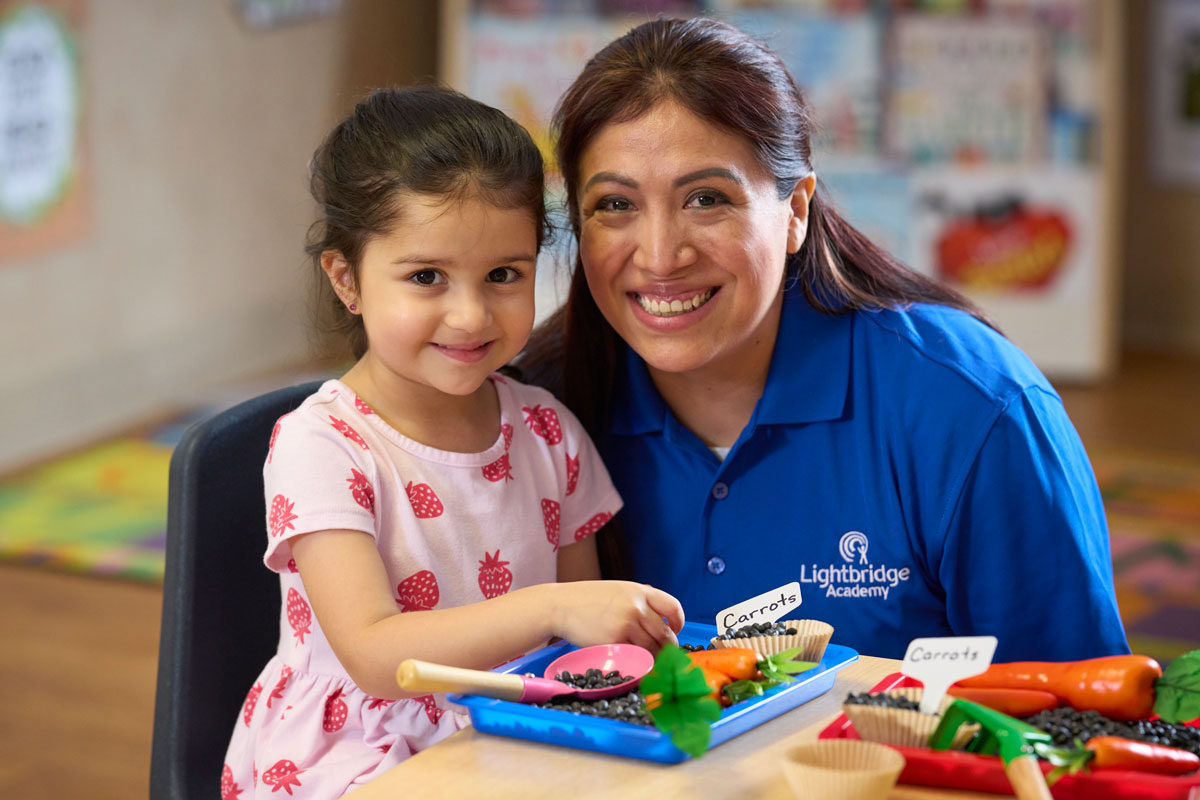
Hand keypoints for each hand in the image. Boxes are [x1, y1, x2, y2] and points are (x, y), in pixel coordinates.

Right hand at [549, 581, 684, 651]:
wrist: (560, 606)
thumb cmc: (586, 600)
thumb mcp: (618, 591)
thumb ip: (639, 602)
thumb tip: (659, 623)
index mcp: (640, 591)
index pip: (673, 608)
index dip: (678, 623)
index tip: (675, 631)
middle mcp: (637, 606)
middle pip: (665, 634)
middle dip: (668, 648)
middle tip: (664, 654)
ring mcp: (627, 624)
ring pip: (652, 648)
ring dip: (653, 658)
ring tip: (648, 660)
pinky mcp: (615, 641)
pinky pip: (635, 656)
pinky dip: (637, 661)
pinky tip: (632, 660)